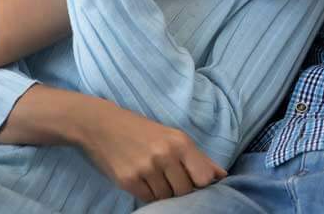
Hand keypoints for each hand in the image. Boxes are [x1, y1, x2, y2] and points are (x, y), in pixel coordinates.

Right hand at [80, 103, 226, 202]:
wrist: (101, 124)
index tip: (193, 180)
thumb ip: (198, 157)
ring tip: (154, 175)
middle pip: (185, 191)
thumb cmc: (141, 130)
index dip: (201, 184)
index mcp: (179, 142)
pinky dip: (148, 193)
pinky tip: (142, 179)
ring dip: (163, 192)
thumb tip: (221, 175)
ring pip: (167, 198)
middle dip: (180, 189)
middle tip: (169, 176)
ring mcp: (146, 169)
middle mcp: (164, 155)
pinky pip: (149, 199)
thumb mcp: (171, 136)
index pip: (203, 178)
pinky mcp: (129, 181)